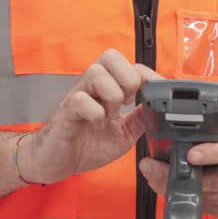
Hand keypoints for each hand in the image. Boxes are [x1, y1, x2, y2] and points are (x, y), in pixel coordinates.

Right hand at [17, 49, 162, 184]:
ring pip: (96, 72)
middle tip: (129, 101)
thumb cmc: (86, 144)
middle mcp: (92, 87)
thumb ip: (141, 119)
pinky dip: (94, 111)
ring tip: (111, 114)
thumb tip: (162, 108)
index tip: (154, 94)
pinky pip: (79, 99)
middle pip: (111, 56)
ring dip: (112, 94)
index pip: (130, 64)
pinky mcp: (65, 113)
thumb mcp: (124, 133)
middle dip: (128, 78)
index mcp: (107, 89)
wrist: (56, 162)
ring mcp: (77, 97)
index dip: (147, 75)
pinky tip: (98, 122)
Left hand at [139, 75, 217, 217]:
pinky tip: (165, 184)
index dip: (212, 154)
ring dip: (175, 185)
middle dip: (182, 173)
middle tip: (155, 165)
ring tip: (153, 172)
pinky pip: (202, 205)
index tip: (192, 153)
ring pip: (204, 195)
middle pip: (213, 180)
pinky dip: (181, 196)